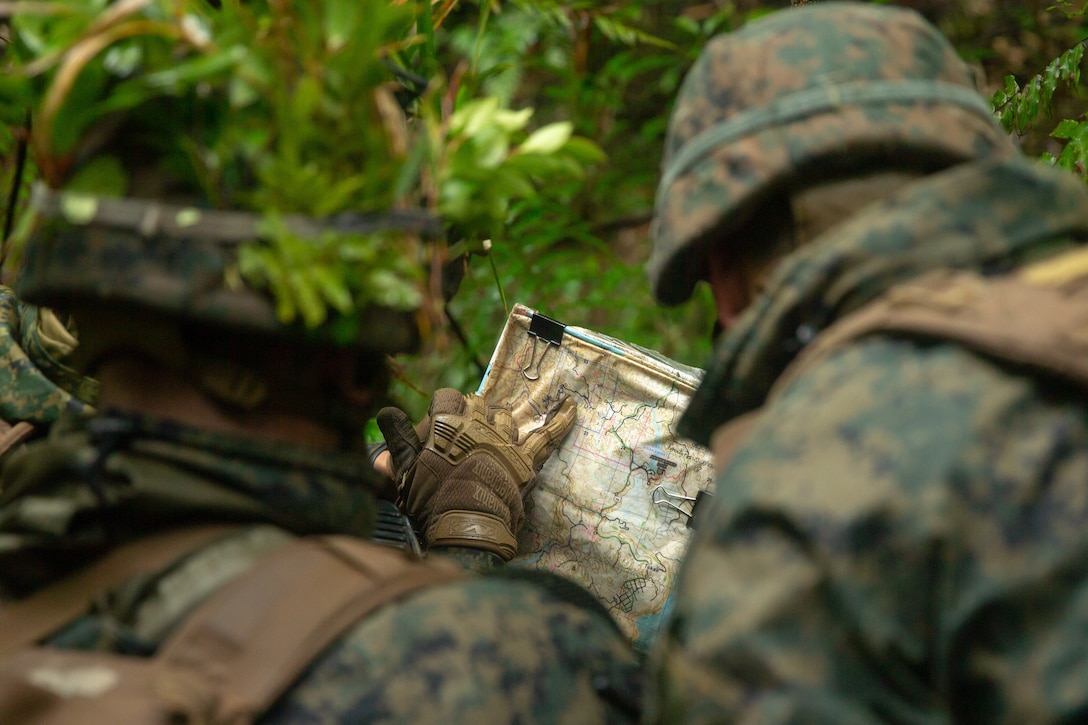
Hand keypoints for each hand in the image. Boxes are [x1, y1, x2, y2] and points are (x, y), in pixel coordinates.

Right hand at [376, 389, 575, 559]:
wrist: (465, 526)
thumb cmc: (430, 501)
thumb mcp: (403, 472)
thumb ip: (396, 441)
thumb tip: (385, 413)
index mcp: (447, 423)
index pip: (447, 396)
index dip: (444, 409)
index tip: (441, 424)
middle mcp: (478, 425)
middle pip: (478, 405)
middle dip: (472, 416)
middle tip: (465, 438)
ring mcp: (504, 441)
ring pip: (505, 418)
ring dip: (498, 425)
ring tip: (491, 441)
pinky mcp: (525, 459)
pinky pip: (546, 434)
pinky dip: (560, 420)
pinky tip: (571, 406)